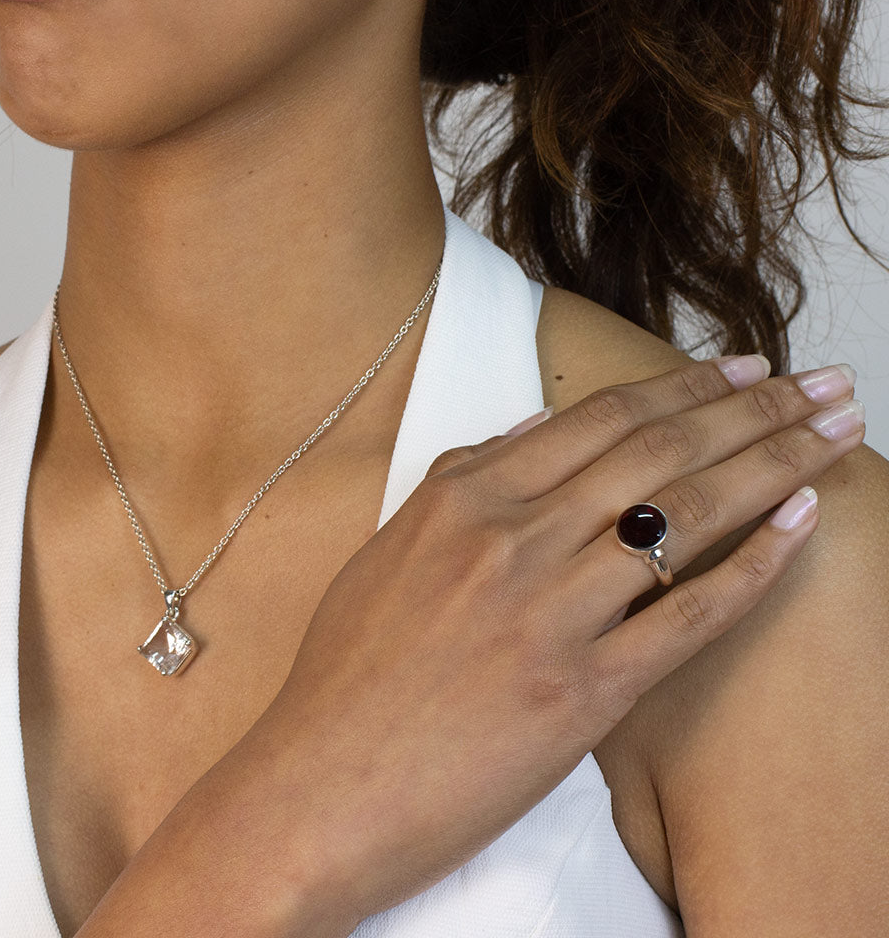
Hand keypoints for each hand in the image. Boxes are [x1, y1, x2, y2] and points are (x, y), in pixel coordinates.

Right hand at [227, 355, 862, 932]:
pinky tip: (799, 525)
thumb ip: (461, 479)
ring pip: (685, 514)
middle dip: (754, 409)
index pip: (599, 419)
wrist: (319, 785)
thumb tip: (538, 428)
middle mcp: (512, 539)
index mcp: (462, 498)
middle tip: (820, 385)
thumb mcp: (388, 548)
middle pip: (659, 450)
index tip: (743, 369)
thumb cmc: (346, 673)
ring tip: (835, 433)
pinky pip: (688, 615)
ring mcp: (551, 613)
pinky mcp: (583, 693)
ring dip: (775, 466)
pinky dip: (753, 565)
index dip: (684, 385)